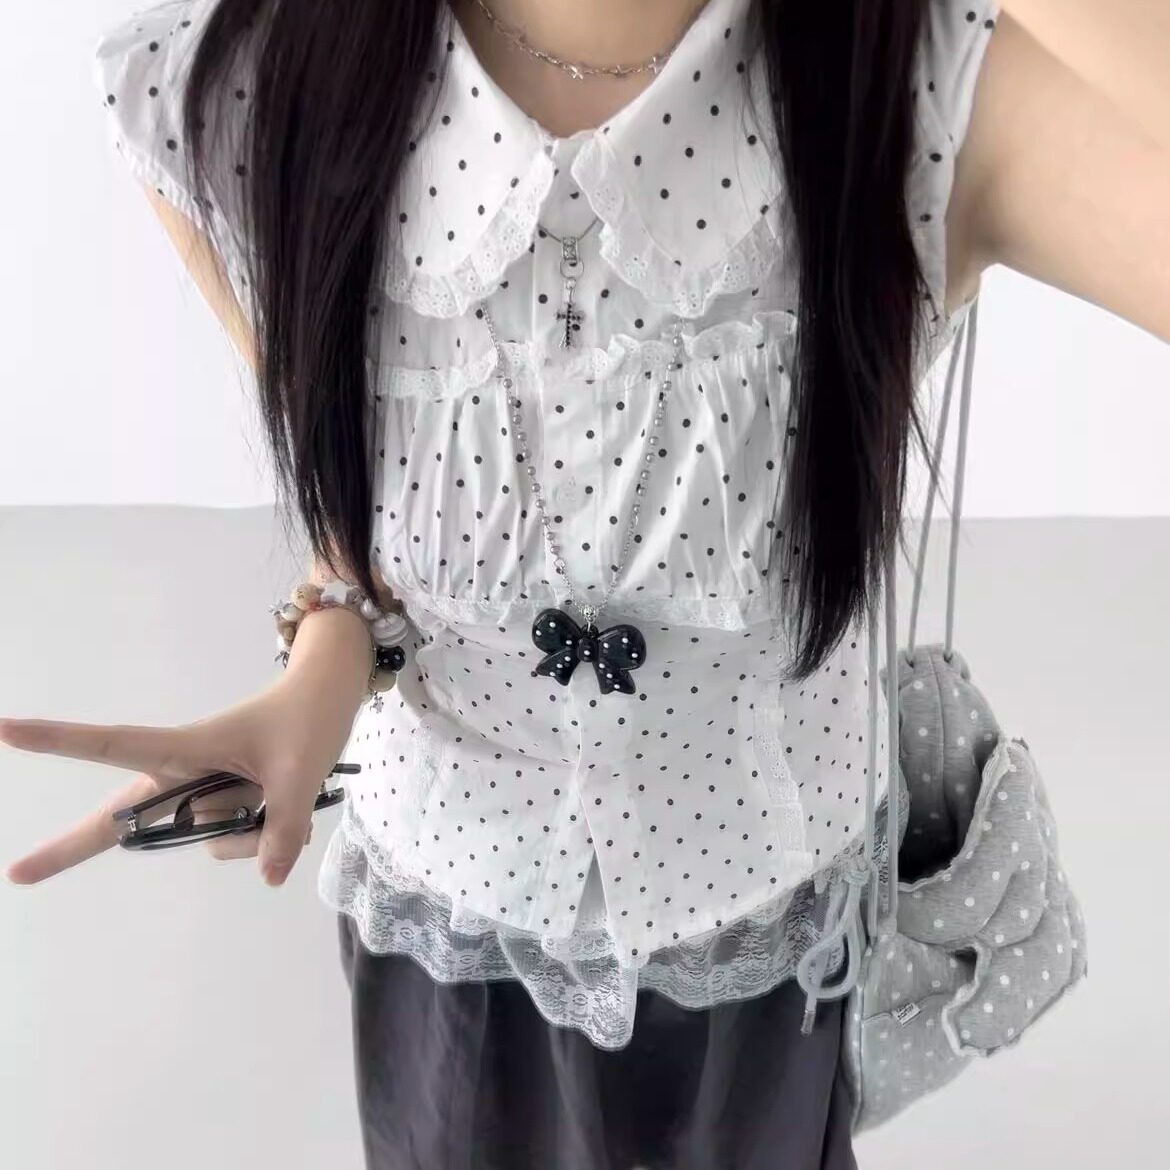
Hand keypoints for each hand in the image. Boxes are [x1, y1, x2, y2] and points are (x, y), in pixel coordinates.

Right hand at [1, 671, 354, 887]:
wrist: (328, 696)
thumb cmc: (306, 717)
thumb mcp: (302, 771)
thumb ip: (285, 827)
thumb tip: (268, 877)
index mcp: (187, 746)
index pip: (112, 744)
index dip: (59, 739)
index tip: (4, 729)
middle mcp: (185, 773)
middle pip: (124, 816)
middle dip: (72, 845)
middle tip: (15, 874)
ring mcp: (205, 792)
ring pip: (211, 839)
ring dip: (252, 827)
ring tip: (282, 784)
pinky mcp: (225, 806)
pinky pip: (237, 841)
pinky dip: (267, 832)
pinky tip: (288, 802)